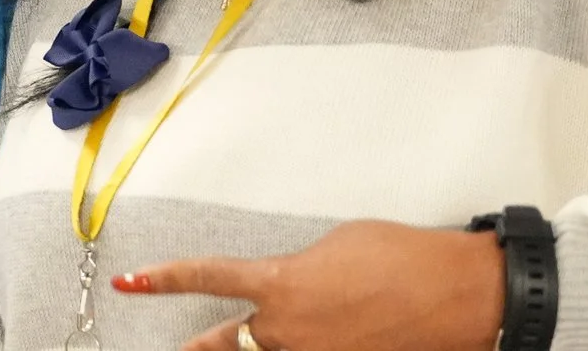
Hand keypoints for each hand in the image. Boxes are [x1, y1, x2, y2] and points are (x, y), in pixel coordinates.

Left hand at [114, 220, 503, 350]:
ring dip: (250, 350)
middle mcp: (287, 331)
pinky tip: (314, 340)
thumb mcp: (334, 248)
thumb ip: (297, 271)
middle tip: (177, 348)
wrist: (456, 294)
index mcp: (279, 285)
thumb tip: (290, 287)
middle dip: (198, 349)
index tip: (131, 283)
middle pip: (225, 343)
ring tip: (225, 346)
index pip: (205, 278)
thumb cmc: (400, 258)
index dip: (162, 280)